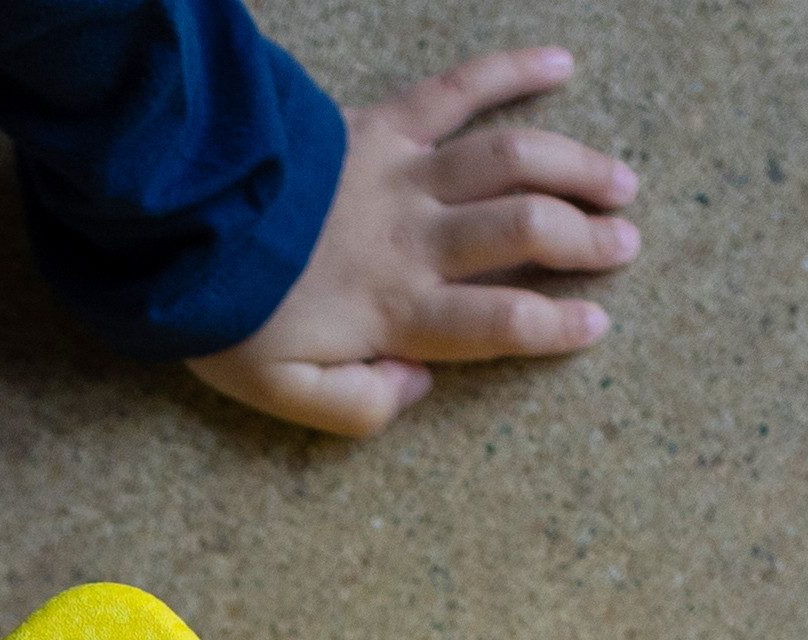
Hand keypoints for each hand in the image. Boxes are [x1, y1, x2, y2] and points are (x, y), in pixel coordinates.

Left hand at [187, 47, 637, 439]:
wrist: (182, 229)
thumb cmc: (233, 318)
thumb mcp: (284, 395)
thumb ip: (359, 407)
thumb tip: (420, 386)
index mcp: (396, 310)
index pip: (498, 320)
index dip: (554, 325)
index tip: (596, 324)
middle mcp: (414, 238)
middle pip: (523, 231)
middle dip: (584, 239)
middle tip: (625, 246)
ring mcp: (403, 172)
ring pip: (512, 160)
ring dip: (574, 167)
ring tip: (620, 182)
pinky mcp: (382, 122)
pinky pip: (460, 87)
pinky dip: (514, 68)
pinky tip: (562, 65)